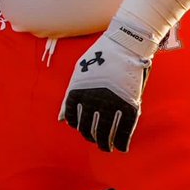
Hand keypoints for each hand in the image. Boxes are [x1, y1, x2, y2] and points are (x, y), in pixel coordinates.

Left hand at [59, 19, 158, 151]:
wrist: (125, 42)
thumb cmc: (100, 56)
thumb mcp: (79, 73)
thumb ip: (69, 97)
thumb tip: (61, 120)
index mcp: (77, 92)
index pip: (73, 120)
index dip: (79, 127)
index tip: (85, 129)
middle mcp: (91, 100)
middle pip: (88, 129)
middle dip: (92, 137)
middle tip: (98, 142)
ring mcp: (111, 103)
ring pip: (104, 133)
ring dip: (105, 144)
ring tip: (107, 147)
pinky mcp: (129, 105)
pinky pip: (124, 131)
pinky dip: (122, 142)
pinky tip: (122, 147)